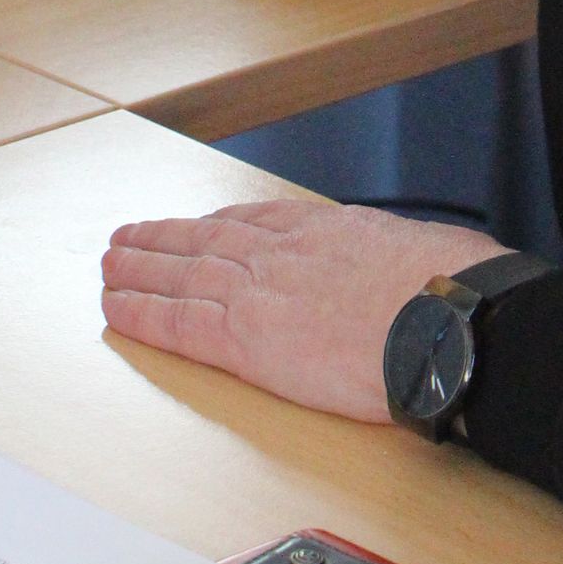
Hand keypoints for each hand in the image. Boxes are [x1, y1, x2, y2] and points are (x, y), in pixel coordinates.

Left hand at [101, 200, 505, 419]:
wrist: (447, 320)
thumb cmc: (452, 289)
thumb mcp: (425, 250)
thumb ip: (395, 261)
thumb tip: (411, 275)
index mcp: (329, 231)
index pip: (257, 222)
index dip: (218, 224)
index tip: (197, 224)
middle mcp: (285, 255)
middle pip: (208, 242)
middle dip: (165, 240)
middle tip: (127, 238)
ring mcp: (263, 293)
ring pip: (184, 276)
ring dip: (141, 270)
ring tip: (109, 267)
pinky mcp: (248, 341)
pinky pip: (181, 325)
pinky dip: (144, 315)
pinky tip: (118, 310)